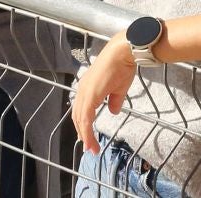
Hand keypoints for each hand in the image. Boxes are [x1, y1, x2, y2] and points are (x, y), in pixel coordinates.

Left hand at [72, 35, 137, 154]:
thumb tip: (113, 111)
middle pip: (78, 117)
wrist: (123, 53)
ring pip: (80, 119)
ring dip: (85, 135)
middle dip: (83, 133)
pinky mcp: (89, 95)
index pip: (81, 111)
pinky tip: (90, 139)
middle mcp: (83, 90)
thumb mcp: (119, 88)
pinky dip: (87, 130)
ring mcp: (85, 92)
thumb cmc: (122, 66)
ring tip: (91, 147)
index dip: (84, 125)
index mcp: (88, 88)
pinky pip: (86, 117)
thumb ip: (114, 100)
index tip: (88, 139)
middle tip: (89, 147)